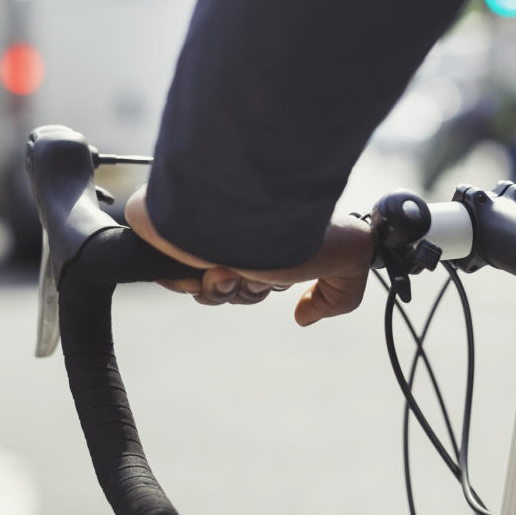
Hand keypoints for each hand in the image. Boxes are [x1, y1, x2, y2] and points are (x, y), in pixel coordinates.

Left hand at [125, 187, 372, 325]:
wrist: (245, 198)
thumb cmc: (296, 222)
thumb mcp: (349, 256)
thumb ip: (341, 294)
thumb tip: (304, 316)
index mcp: (272, 232)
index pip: (264, 278)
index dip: (268, 287)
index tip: (278, 276)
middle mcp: (237, 230)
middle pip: (235, 288)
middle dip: (245, 289)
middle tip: (249, 271)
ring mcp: (201, 231)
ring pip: (205, 288)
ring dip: (219, 287)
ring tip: (224, 266)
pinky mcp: (166, 232)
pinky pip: (168, 275)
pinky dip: (183, 281)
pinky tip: (199, 268)